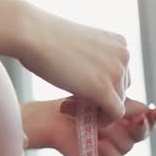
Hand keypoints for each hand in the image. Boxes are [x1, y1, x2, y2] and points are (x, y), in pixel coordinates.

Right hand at [18, 6, 130, 128]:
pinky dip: (100, 121)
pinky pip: (114, 114)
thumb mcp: (79, 45)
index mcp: (118, 42)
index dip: (101, 85)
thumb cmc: (45, 37)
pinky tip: (79, 117)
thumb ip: (92, 59)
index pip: (119, 73)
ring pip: (117, 102)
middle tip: (71, 101)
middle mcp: (123, 55)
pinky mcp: (105, 90)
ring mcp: (116, 72)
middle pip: (120, 88)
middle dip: (99, 99)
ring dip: (95, 110)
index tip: (78, 90)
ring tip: (68, 105)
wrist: (31, 35)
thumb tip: (91, 77)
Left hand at [22, 96, 155, 155]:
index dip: (153, 118)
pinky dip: (108, 149)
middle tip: (135, 120)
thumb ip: (125, 104)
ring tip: (96, 124)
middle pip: (142, 134)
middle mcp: (122, 133)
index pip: (148, 120)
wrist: (54, 117)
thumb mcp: (103, 99)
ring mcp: (112, 147)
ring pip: (127, 144)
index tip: (153, 112)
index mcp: (126, 118)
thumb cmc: (77, 104)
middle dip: (140, 127)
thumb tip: (149, 109)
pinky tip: (98, 141)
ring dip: (113, 133)